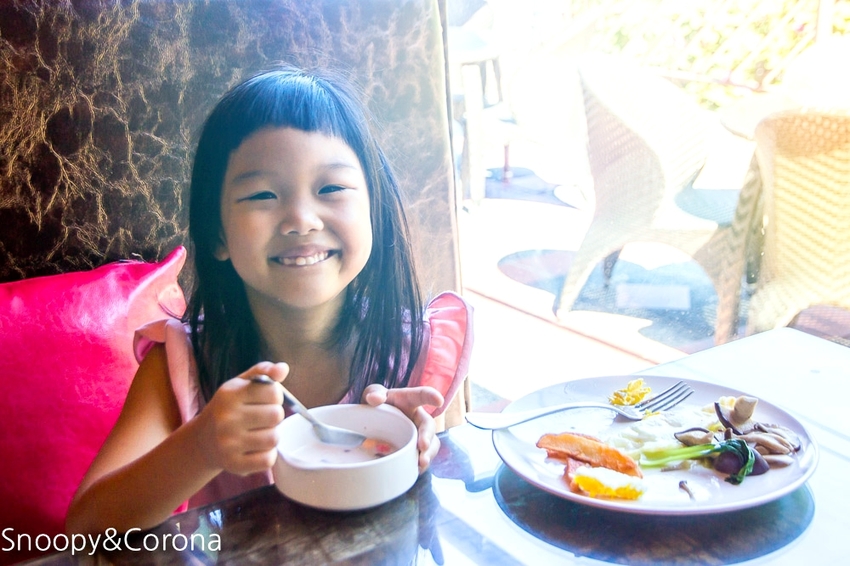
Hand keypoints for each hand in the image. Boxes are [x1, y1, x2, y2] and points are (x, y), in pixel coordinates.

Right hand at [197, 361, 287, 475]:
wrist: (203, 441)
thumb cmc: (229, 408)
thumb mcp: (241, 384)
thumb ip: (263, 371)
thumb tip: (283, 368)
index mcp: (229, 395)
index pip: (273, 391)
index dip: (274, 395)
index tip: (264, 400)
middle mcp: (226, 419)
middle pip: (276, 415)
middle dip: (274, 415)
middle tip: (262, 418)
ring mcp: (229, 444)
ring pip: (274, 438)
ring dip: (272, 435)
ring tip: (259, 432)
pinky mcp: (234, 464)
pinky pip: (268, 460)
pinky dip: (267, 454)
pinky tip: (256, 448)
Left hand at [362, 384, 443, 473]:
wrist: (371, 423)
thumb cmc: (377, 404)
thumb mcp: (373, 394)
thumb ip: (374, 392)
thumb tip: (374, 399)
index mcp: (409, 401)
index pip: (422, 395)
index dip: (431, 396)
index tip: (439, 401)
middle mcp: (417, 418)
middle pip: (428, 425)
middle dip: (428, 435)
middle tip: (423, 445)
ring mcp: (417, 435)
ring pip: (431, 444)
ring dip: (428, 454)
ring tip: (421, 463)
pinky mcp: (414, 450)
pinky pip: (422, 457)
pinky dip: (419, 465)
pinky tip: (415, 470)